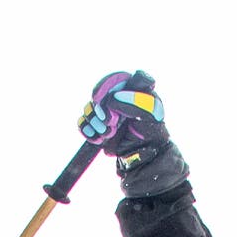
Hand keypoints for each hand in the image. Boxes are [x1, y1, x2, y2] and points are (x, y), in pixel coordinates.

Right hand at [79, 70, 187, 194]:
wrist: (145, 157)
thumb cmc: (153, 133)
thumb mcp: (151, 115)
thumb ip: (136, 102)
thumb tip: (113, 99)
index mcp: (133, 90)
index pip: (116, 79)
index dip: (106, 85)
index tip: (103, 99)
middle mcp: (118, 98)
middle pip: (98, 93)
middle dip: (100, 109)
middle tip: (112, 123)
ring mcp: (107, 112)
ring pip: (89, 108)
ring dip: (95, 122)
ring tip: (109, 134)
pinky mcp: (98, 125)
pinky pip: (83, 122)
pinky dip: (87, 130)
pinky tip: (98, 138)